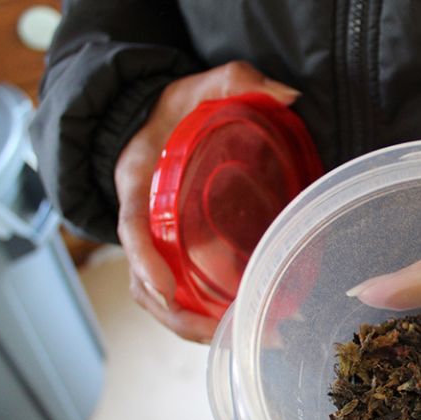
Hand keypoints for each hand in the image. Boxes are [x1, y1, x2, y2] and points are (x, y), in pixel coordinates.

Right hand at [115, 61, 299, 341]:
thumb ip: (239, 80)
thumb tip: (288, 94)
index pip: (132, 228)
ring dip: (192, 325)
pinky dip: (196, 316)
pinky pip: (174, 293)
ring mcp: (152, 241)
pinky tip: (235, 326)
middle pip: (144, 281)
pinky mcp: (168, 252)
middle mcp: (139, 218)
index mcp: (138, 180)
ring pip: (158, 297)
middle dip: (180, 314)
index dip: (145, 261)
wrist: (152, 118)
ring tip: (243, 339)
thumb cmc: (177, 105)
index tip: (166, 290)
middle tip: (229, 331)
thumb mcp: (203, 82)